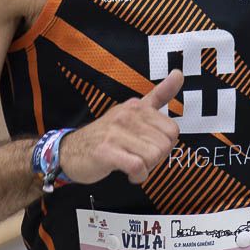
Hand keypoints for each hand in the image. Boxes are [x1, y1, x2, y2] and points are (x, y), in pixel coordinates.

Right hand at [58, 69, 182, 184]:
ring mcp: (115, 132)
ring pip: (153, 157)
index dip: (165, 145)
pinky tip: (129, 175)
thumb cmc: (107, 135)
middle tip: (138, 158)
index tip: (149, 147)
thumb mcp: (132, 111)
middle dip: (156, 159)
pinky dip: (137, 176)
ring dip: (146, 169)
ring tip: (131, 165)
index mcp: (137, 106)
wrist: (70, 151)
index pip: (172, 130)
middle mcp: (127, 115)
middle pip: (164, 146)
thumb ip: (159, 95)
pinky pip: (137, 167)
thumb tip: (179, 73)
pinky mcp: (106, 151)